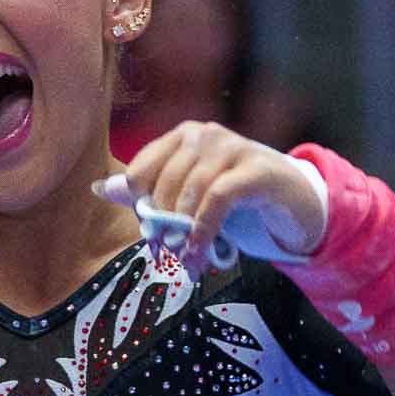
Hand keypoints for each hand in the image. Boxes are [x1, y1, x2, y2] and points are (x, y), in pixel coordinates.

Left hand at [105, 122, 323, 274]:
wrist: (293, 198)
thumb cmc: (235, 196)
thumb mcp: (189, 195)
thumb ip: (149, 192)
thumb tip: (102, 189)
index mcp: (182, 136)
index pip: (141, 169)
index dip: (139, 205)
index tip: (147, 232)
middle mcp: (205, 134)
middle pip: (164, 182)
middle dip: (162, 223)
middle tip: (164, 253)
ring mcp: (233, 147)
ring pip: (191, 192)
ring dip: (184, 233)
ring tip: (184, 261)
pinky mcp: (257, 168)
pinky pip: (218, 198)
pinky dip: (203, 228)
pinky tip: (200, 251)